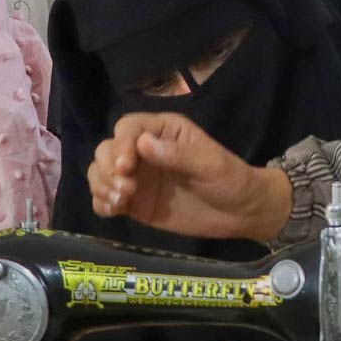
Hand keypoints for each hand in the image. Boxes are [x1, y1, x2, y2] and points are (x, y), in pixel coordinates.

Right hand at [86, 112, 290, 240]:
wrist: (240, 213)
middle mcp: (144, 150)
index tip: (126, 167)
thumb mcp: (210, 164)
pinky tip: (114, 210)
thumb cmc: (230, 180)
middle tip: (125, 189)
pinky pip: (105, 198)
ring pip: (100, 172)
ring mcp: (137, 177)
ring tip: (120, 201)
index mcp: (164, 131)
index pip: (128, 128)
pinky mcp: (134, 203)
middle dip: (108, 167)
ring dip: (101, 184)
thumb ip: (178, 155)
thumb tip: (142, 143)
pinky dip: (101, 203)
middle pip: (106, 148)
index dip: (121, 145)